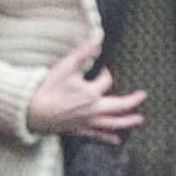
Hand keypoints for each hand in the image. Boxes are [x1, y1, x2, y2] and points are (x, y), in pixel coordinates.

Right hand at [18, 31, 146, 140]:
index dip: (106, 73)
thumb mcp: (67, 65)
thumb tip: (98, 35)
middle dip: (132, 101)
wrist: (33, 111)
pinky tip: (117, 140)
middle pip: (119, 106)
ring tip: (139, 119)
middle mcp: (94, 110)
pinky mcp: (81, 130)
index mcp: (91, 93)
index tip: (103, 68)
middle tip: (142, 96)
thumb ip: (84, 51)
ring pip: (113, 123)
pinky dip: (109, 137)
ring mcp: (88, 122)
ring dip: (128, 121)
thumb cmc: (49, 88)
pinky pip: (99, 135)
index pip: (106, 81)